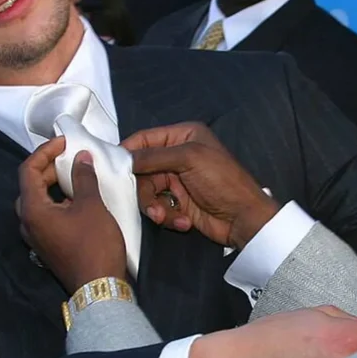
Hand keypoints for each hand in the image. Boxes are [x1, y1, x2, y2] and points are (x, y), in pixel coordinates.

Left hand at [16, 138, 126, 290]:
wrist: (99, 287)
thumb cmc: (94, 244)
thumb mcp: (91, 206)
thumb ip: (83, 177)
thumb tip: (81, 158)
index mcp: (32, 210)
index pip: (28, 170)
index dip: (45, 152)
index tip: (65, 143)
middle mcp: (27, 223)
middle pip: (30, 185)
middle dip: (48, 168)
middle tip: (70, 158)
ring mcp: (35, 237)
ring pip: (37, 202)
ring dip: (52, 185)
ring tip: (75, 176)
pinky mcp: (46, 246)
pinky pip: (45, 216)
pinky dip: (57, 202)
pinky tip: (76, 201)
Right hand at [122, 123, 278, 248]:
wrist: (244, 218)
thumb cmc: (222, 181)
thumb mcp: (189, 159)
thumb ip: (154, 156)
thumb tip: (124, 157)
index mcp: (183, 135)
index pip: (144, 139)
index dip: (127, 152)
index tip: (112, 168)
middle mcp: (178, 155)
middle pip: (142, 169)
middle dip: (144, 190)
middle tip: (150, 205)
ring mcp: (178, 180)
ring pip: (148, 191)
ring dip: (154, 207)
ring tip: (165, 217)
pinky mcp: (179, 203)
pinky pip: (159, 207)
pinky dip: (168, 216)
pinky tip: (183, 221)